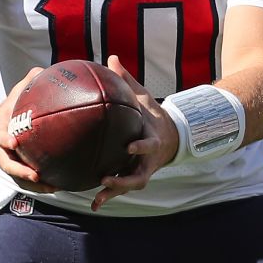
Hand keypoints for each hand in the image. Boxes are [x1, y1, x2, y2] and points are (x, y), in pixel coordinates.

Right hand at [0, 67, 57, 192]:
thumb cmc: (8, 109)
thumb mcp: (12, 95)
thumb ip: (27, 82)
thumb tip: (44, 70)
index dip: (5, 140)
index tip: (14, 142)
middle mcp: (1, 151)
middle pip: (8, 165)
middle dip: (20, 171)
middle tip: (34, 175)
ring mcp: (8, 162)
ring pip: (19, 177)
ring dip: (34, 184)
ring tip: (53, 186)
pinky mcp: (16, 170)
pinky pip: (28, 180)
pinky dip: (41, 185)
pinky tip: (59, 185)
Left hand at [90, 54, 176, 210]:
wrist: (169, 136)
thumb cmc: (151, 115)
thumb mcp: (143, 98)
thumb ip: (128, 81)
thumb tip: (111, 57)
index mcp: (151, 140)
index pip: (148, 145)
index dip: (141, 147)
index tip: (129, 146)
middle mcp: (147, 159)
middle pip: (139, 175)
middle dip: (125, 179)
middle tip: (107, 179)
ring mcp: (141, 171)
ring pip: (130, 186)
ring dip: (114, 193)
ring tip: (97, 200)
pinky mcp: (133, 177)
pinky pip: (121, 189)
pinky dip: (108, 196)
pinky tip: (93, 204)